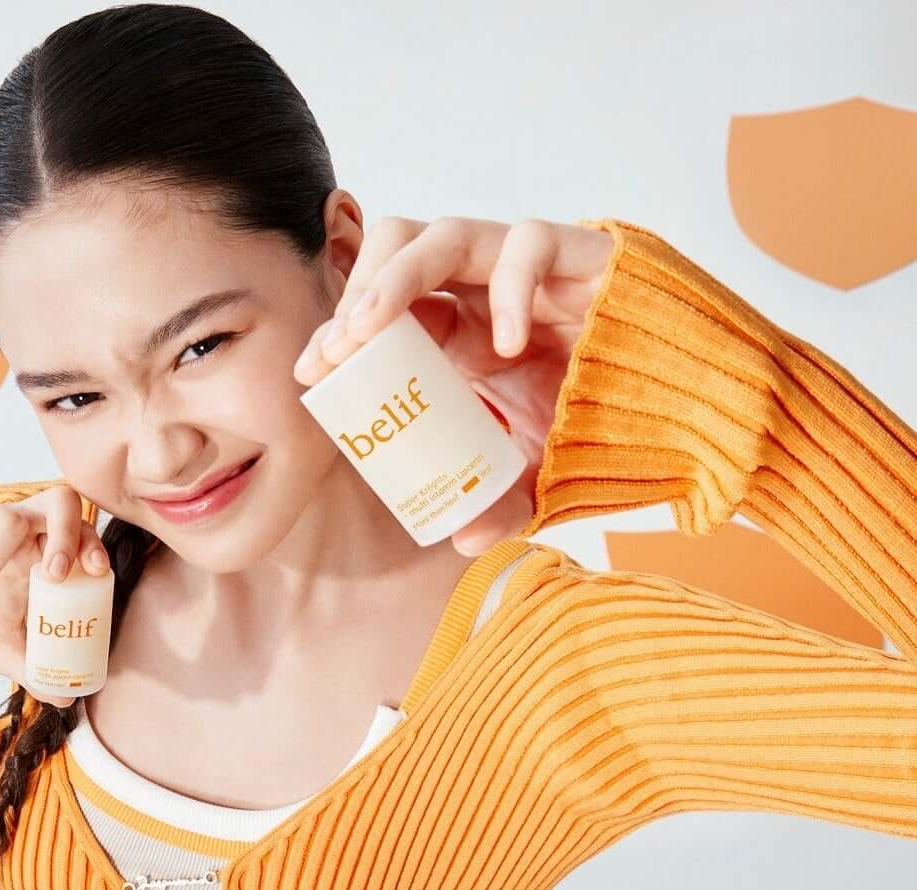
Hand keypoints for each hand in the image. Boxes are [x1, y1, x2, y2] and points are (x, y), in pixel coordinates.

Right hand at [0, 485, 109, 706]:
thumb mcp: (1, 649)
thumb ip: (32, 668)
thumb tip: (68, 698)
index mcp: (40, 552)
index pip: (80, 529)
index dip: (93, 542)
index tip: (97, 571)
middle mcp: (17, 527)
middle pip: (59, 501)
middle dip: (67, 532)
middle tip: (55, 574)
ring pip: (6, 518)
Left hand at [293, 216, 615, 554]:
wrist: (694, 404)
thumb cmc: (606, 425)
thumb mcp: (540, 475)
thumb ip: (500, 504)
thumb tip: (459, 542)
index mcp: (459, 332)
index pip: (384, 313)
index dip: (340, 332)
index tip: (310, 374)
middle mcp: (482, 292)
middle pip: (397, 253)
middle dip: (355, 294)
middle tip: (335, 349)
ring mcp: (528, 269)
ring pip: (445, 233)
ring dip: (395, 275)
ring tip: (370, 329)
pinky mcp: (581, 254)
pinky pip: (531, 244)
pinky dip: (508, 287)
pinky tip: (502, 347)